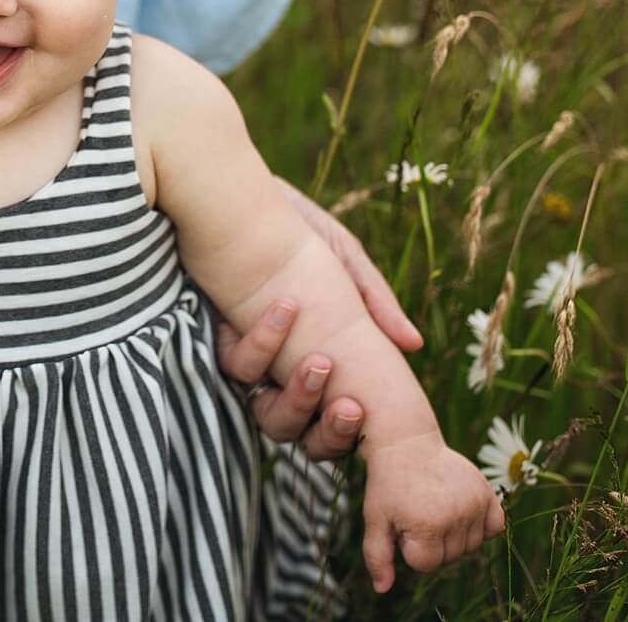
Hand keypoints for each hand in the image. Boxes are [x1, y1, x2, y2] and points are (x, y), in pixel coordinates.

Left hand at [213, 183, 422, 457]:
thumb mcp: (341, 257)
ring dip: (297, 398)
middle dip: (328, 431)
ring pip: (268, 416)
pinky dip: (262, 345)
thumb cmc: (294, 227)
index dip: (345, 432)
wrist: (231, 193)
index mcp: (320, 361)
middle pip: (303, 435)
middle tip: (347, 406)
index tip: (360, 409)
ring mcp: (249, 362)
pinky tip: (286, 308)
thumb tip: (413, 345)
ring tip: (318, 361)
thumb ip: (372, 299)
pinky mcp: (214, 342)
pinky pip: (237, 368)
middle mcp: (282, 374)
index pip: (333, 423)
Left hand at [358, 432, 503, 592]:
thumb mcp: (374, 518)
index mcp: (426, 524)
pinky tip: (462, 511)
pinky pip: (496, 526)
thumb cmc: (388, 485)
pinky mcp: (487, 492)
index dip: (410, 548)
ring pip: (471, 547)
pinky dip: (483, 526)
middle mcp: (455, 515)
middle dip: (431, 543)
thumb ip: (377, 557)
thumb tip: (382, 589)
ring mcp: (474, 503)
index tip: (402, 523)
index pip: (426, 565)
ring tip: (435, 508)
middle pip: (450, 558)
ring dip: (454, 536)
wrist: (407, 444)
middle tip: (418, 513)